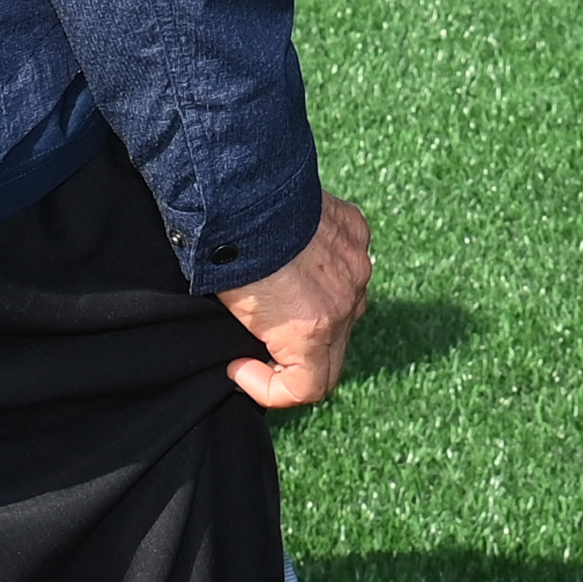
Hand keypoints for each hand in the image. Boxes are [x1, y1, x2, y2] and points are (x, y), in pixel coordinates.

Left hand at [219, 191, 372, 408]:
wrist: (240, 191)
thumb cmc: (226, 255)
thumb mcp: (237, 314)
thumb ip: (267, 338)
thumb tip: (263, 344)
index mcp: (312, 331)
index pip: (311, 388)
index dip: (272, 390)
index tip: (240, 367)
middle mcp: (345, 303)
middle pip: (335, 353)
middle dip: (299, 357)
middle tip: (263, 343)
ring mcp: (355, 265)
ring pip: (347, 305)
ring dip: (321, 310)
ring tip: (283, 293)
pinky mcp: (356, 229)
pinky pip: (350, 260)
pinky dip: (331, 265)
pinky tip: (299, 251)